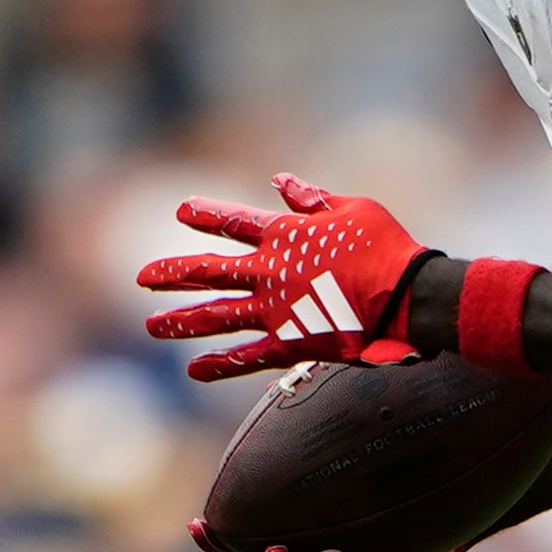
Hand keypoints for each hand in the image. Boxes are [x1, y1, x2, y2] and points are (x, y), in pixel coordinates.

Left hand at [135, 174, 437, 381]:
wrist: (408, 296)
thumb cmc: (387, 247)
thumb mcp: (352, 208)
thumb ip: (311, 198)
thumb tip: (280, 181)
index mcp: (285, 235)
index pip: (234, 222)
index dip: (206, 215)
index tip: (182, 212)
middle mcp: (270, 272)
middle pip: (209, 271)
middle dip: (173, 273)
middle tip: (143, 276)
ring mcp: (276, 310)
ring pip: (217, 315)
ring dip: (182, 320)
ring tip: (153, 326)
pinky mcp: (291, 343)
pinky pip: (247, 356)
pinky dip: (220, 364)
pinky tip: (194, 370)